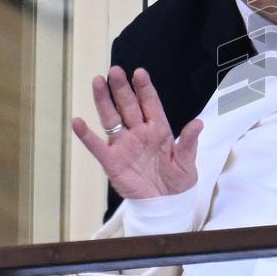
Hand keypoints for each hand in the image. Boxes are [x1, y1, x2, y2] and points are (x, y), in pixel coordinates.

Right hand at [72, 66, 201, 199]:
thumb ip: (189, 142)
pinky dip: (87, 136)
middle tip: (115, 70)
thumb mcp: (187, 161)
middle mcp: (139, 133)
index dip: (144, 88)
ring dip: (104, 101)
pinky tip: (78, 122)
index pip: (150, 104)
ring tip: (97, 82)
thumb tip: (198, 123)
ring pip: (112, 119)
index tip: (139, 73)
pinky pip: (97, 147)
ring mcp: (124, 145)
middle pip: (128, 106)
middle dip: (122, 88)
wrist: (165, 205)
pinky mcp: (112, 161)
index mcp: (159, 129)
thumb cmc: (178, 181)